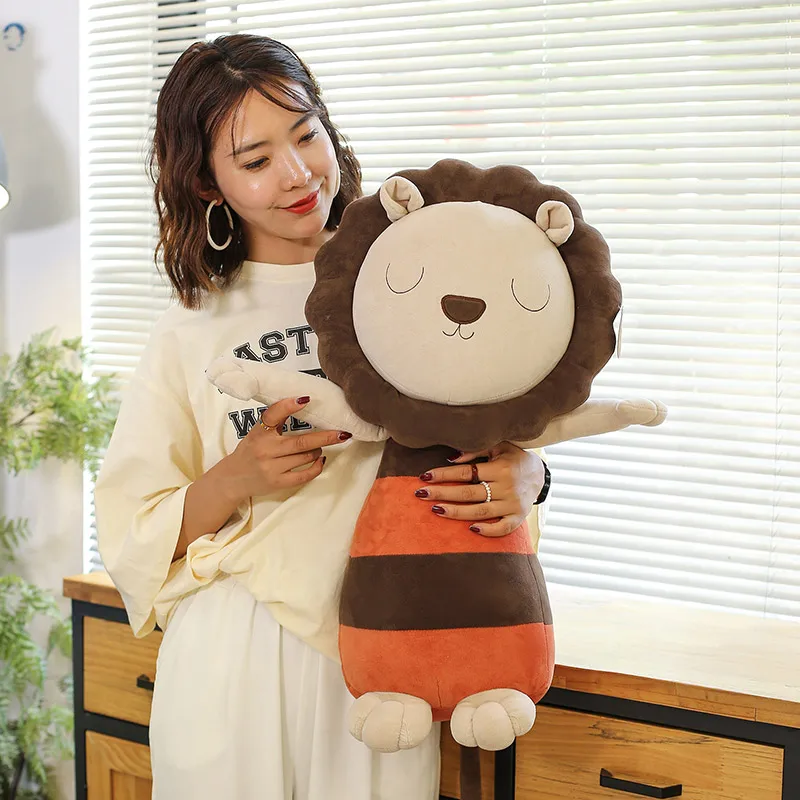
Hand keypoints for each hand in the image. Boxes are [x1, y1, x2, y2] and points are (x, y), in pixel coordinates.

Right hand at [217, 396, 351, 503]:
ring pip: (305, 457)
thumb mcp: (257, 432)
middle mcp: (265, 450)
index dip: (288, 406)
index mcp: (259, 433)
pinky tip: (321, 460)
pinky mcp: (278, 482)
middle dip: (325, 437)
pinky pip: (304, 475)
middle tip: (342, 432)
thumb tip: (304, 402)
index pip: (272, 416)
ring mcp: (271, 468)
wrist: (232, 479)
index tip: (306, 398)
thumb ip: (275, 421)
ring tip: (321, 445)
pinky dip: (316, 467)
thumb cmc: (250, 450)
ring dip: (318, 450)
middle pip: (301, 442)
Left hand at [415, 442, 545, 537]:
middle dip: (442, 494)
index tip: (425, 477)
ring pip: (480, 512)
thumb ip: (476, 451)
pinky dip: (488, 530)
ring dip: (456, 512)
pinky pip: (503, 528)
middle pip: (469, 493)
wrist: (540, 474)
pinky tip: (470, 529)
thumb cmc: (513, 458)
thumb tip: (452, 459)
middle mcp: (507, 487)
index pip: (466, 473)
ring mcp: (513, 504)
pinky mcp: (519, 517)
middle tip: (421, 494)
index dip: (444, 475)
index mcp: (500, 468)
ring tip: (435, 510)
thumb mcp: (498, 446)